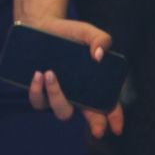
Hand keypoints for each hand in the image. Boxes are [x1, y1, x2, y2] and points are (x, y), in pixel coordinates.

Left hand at [25, 17, 125, 139]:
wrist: (41, 26)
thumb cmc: (68, 33)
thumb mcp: (86, 31)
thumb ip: (100, 39)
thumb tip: (99, 56)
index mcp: (92, 84)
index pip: (108, 104)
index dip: (115, 118)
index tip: (117, 127)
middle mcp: (77, 94)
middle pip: (89, 115)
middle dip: (94, 123)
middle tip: (97, 128)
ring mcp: (58, 95)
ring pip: (62, 110)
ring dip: (57, 95)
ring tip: (50, 73)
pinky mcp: (39, 92)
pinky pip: (38, 101)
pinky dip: (37, 90)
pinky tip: (37, 74)